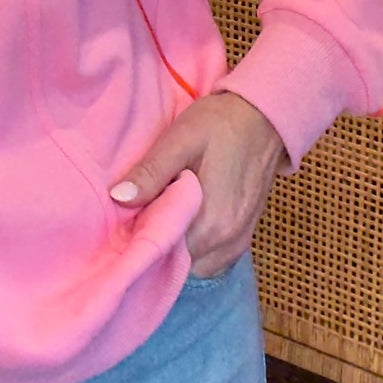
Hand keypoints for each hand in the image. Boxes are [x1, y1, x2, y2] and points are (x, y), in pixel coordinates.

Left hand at [109, 91, 287, 277]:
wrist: (264, 118)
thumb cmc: (220, 124)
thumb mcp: (180, 139)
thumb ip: (151, 172)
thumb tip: (118, 198)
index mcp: (209, 223)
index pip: (161, 252)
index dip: (138, 237)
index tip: (123, 220)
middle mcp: (226, 242)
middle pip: (177, 262)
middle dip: (155, 243)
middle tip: (138, 214)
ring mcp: (237, 243)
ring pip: (193, 264)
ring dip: (175, 248)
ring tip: (160, 215)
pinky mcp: (243, 238)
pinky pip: (211, 259)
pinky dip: (194, 249)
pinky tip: (183, 223)